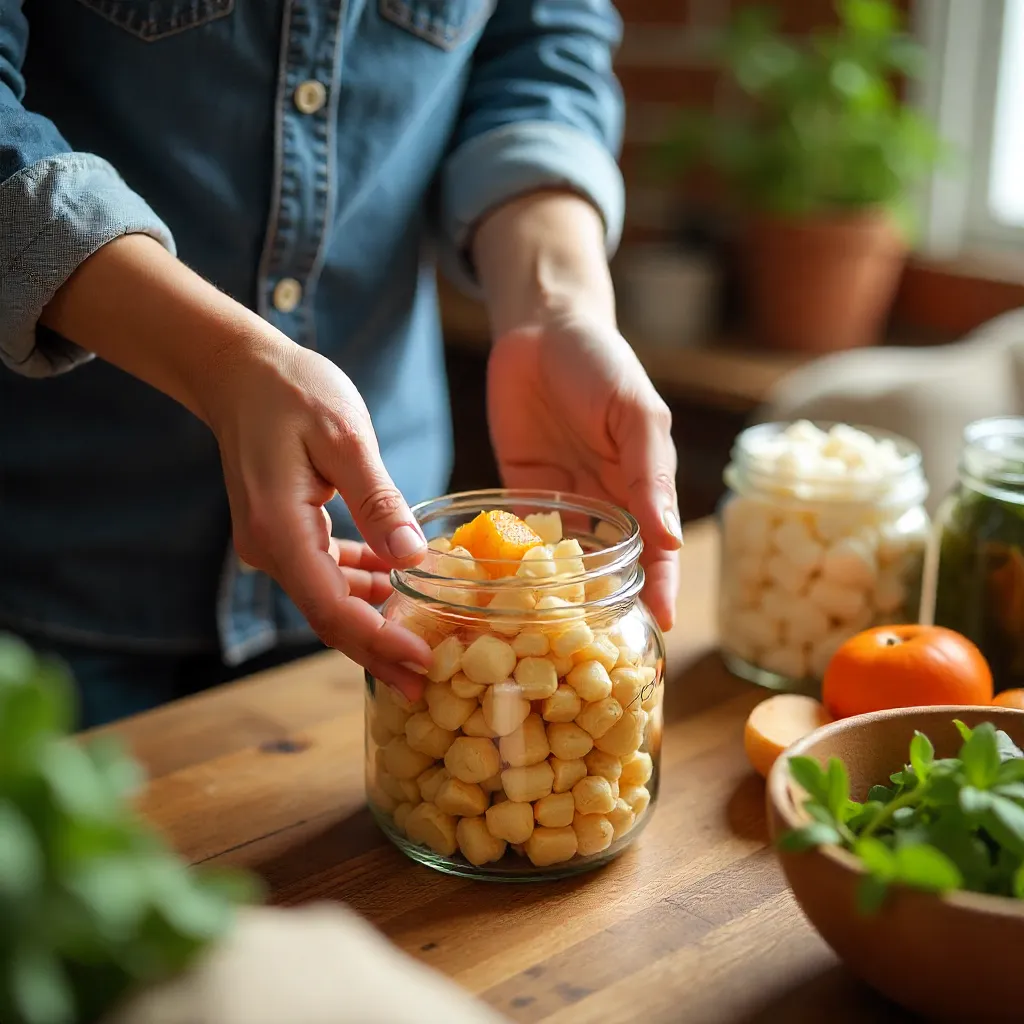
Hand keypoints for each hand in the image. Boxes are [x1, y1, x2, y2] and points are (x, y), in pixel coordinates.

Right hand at [41, 235, 432, 697]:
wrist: (241, 372)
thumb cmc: (292, 391)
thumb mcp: (345, 438)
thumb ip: (378, 501)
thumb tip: (412, 558)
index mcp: (279, 530)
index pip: (331, 606)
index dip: (377, 641)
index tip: (421, 664)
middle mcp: (269, 549)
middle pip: (329, 618)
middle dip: (379, 652)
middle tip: (427, 683)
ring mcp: (273, 545)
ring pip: (329, 601)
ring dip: (375, 621)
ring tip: (425, 641)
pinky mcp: (284, 535)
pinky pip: (326, 575)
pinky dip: (362, 586)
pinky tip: (396, 582)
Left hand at [487, 310, 681, 629]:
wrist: (539, 328)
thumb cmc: (601, 363)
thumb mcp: (635, 412)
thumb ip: (650, 472)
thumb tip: (670, 539)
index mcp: (640, 487)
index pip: (656, 550)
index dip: (660, 588)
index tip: (658, 629)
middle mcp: (602, 504)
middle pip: (610, 569)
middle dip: (605, 607)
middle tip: (595, 651)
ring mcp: (558, 504)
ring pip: (563, 564)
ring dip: (558, 597)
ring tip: (547, 640)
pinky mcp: (517, 497)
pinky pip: (516, 541)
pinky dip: (512, 567)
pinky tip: (501, 598)